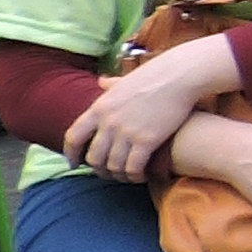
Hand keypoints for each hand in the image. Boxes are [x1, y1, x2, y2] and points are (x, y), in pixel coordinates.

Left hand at [65, 38, 243, 182]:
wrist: (179, 76)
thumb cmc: (155, 75)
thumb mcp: (125, 80)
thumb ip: (110, 85)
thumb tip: (101, 82)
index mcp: (99, 108)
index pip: (73, 137)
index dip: (71, 154)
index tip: (74, 163)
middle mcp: (109, 122)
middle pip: (93, 157)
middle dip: (99, 170)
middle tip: (108, 173)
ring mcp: (126, 132)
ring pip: (113, 166)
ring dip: (118, 175)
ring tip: (126, 176)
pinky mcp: (146, 141)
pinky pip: (133, 167)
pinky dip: (134, 176)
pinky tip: (140, 176)